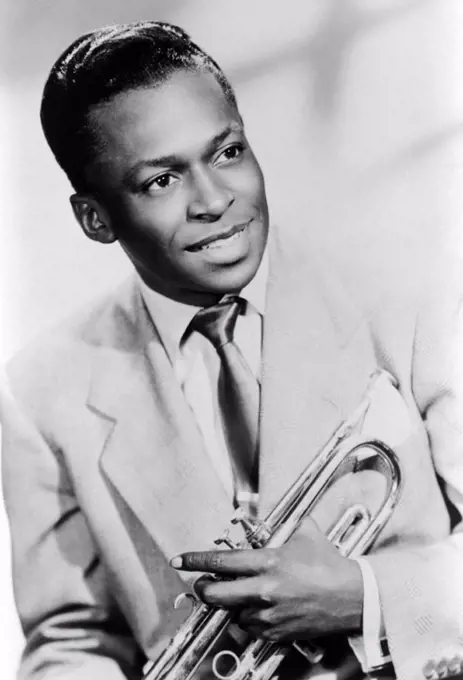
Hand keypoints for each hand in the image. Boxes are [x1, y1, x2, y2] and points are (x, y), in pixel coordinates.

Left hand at [170, 518, 362, 642]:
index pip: (220, 562)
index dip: (195, 560)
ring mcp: (269, 613)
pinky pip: (251, 627)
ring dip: (231, 604)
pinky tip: (258, 608)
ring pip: (232, 612)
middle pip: (215, 594)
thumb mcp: (306, 534)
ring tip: (239, 594)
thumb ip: (287, 526)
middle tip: (202, 584)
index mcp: (267, 562)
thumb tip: (278, 517)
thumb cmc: (329, 563)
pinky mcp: (277, 632)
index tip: (180, 560)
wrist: (353, 596)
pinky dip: (249, 618)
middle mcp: (263, 589)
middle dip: (203, 589)